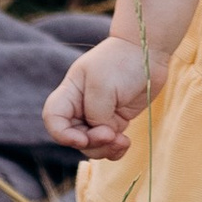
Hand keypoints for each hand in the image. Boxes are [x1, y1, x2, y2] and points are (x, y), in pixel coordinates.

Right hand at [42, 36, 156, 159]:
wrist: (148, 52)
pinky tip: (125, 143)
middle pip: (73, 137)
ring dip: (105, 149)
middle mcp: (80, 106)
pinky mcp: (115, 121)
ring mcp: (98, 116)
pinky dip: (115, 149)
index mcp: (70, 93)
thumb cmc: (122, 62)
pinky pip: (109, 145)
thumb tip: (101, 132)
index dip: (61, 135)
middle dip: (91, 143)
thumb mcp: (103, 86)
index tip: (82, 139)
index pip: (52, 118)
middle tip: (111, 135)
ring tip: (123, 141)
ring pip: (91, 145)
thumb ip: (97, 113)